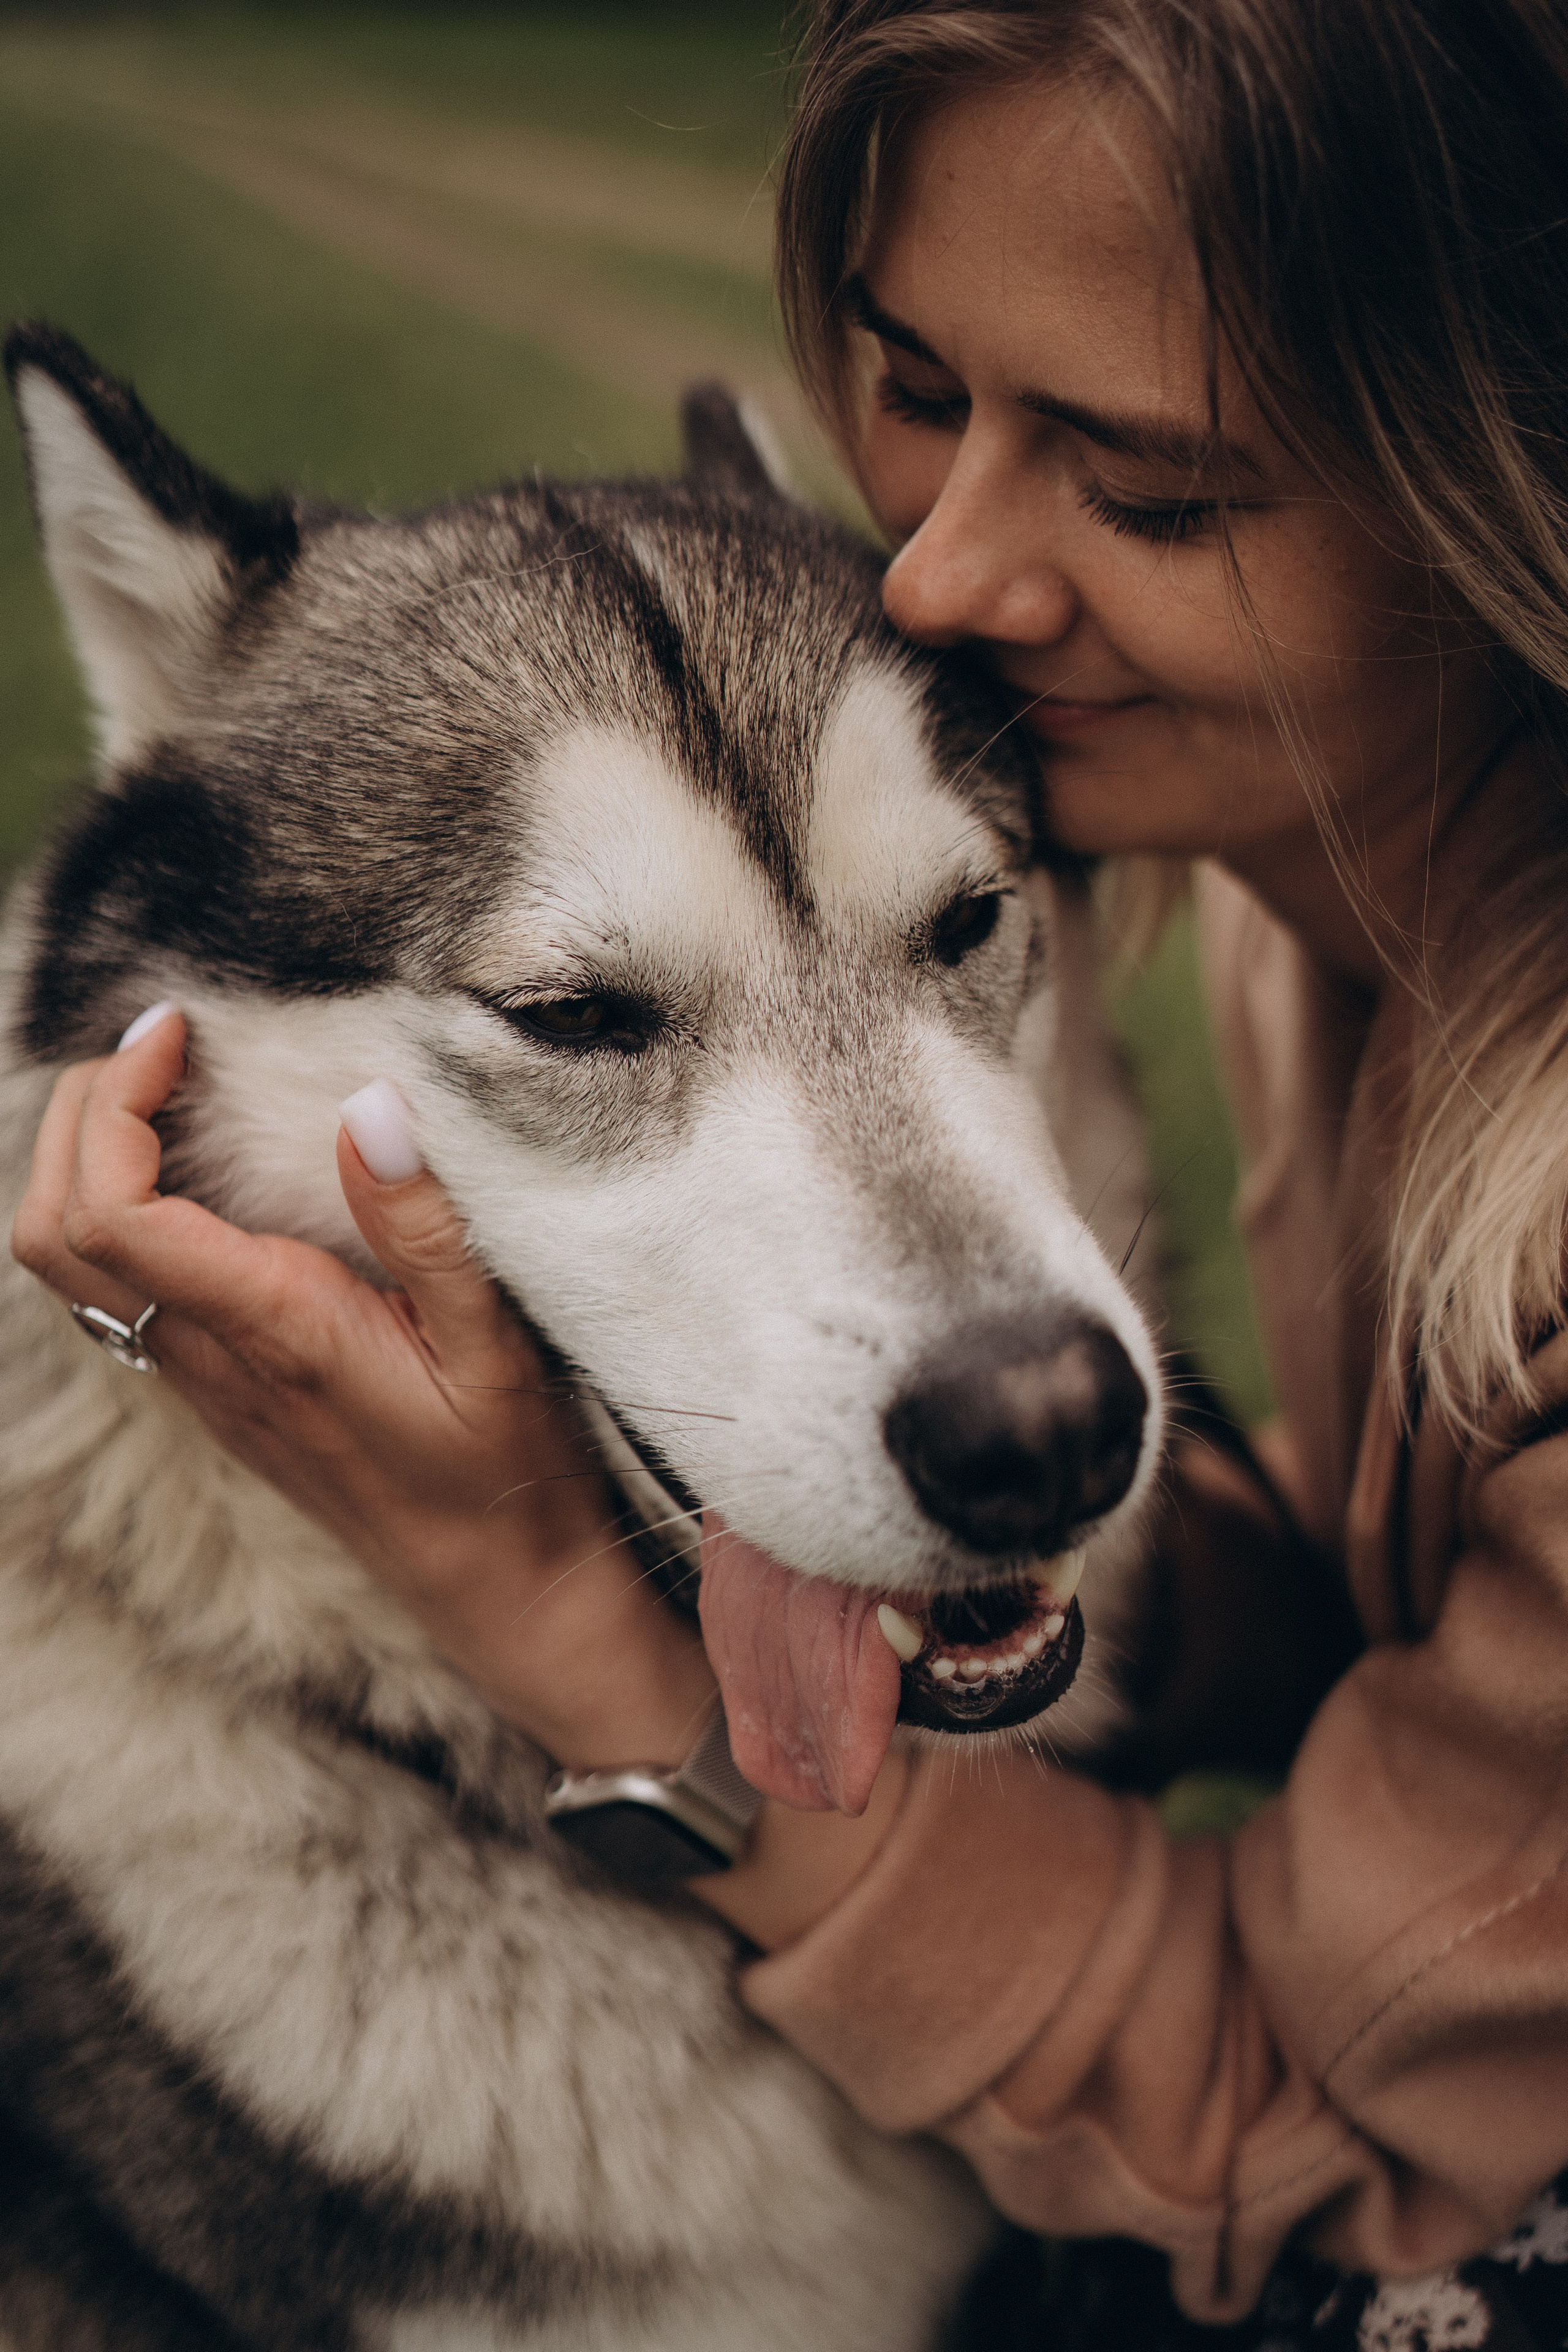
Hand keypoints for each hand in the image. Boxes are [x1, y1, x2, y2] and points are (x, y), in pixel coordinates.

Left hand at [10, 1006, 715, 1769]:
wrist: (494, 1583)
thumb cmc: (503, 1470)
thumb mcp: (492, 1345)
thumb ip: (426, 1228)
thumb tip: (371, 1105)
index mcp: (271, 1331)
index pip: (114, 1213)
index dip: (117, 1106)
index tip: (178, 1030)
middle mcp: (212, 1359)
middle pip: (52, 1232)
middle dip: (77, 1117)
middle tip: (155, 1045)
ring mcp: (204, 1380)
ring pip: (66, 1270)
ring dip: (80, 1164)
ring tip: (157, 1091)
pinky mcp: (217, 1389)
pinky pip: (113, 1292)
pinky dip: (111, 1209)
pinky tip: (187, 1171)